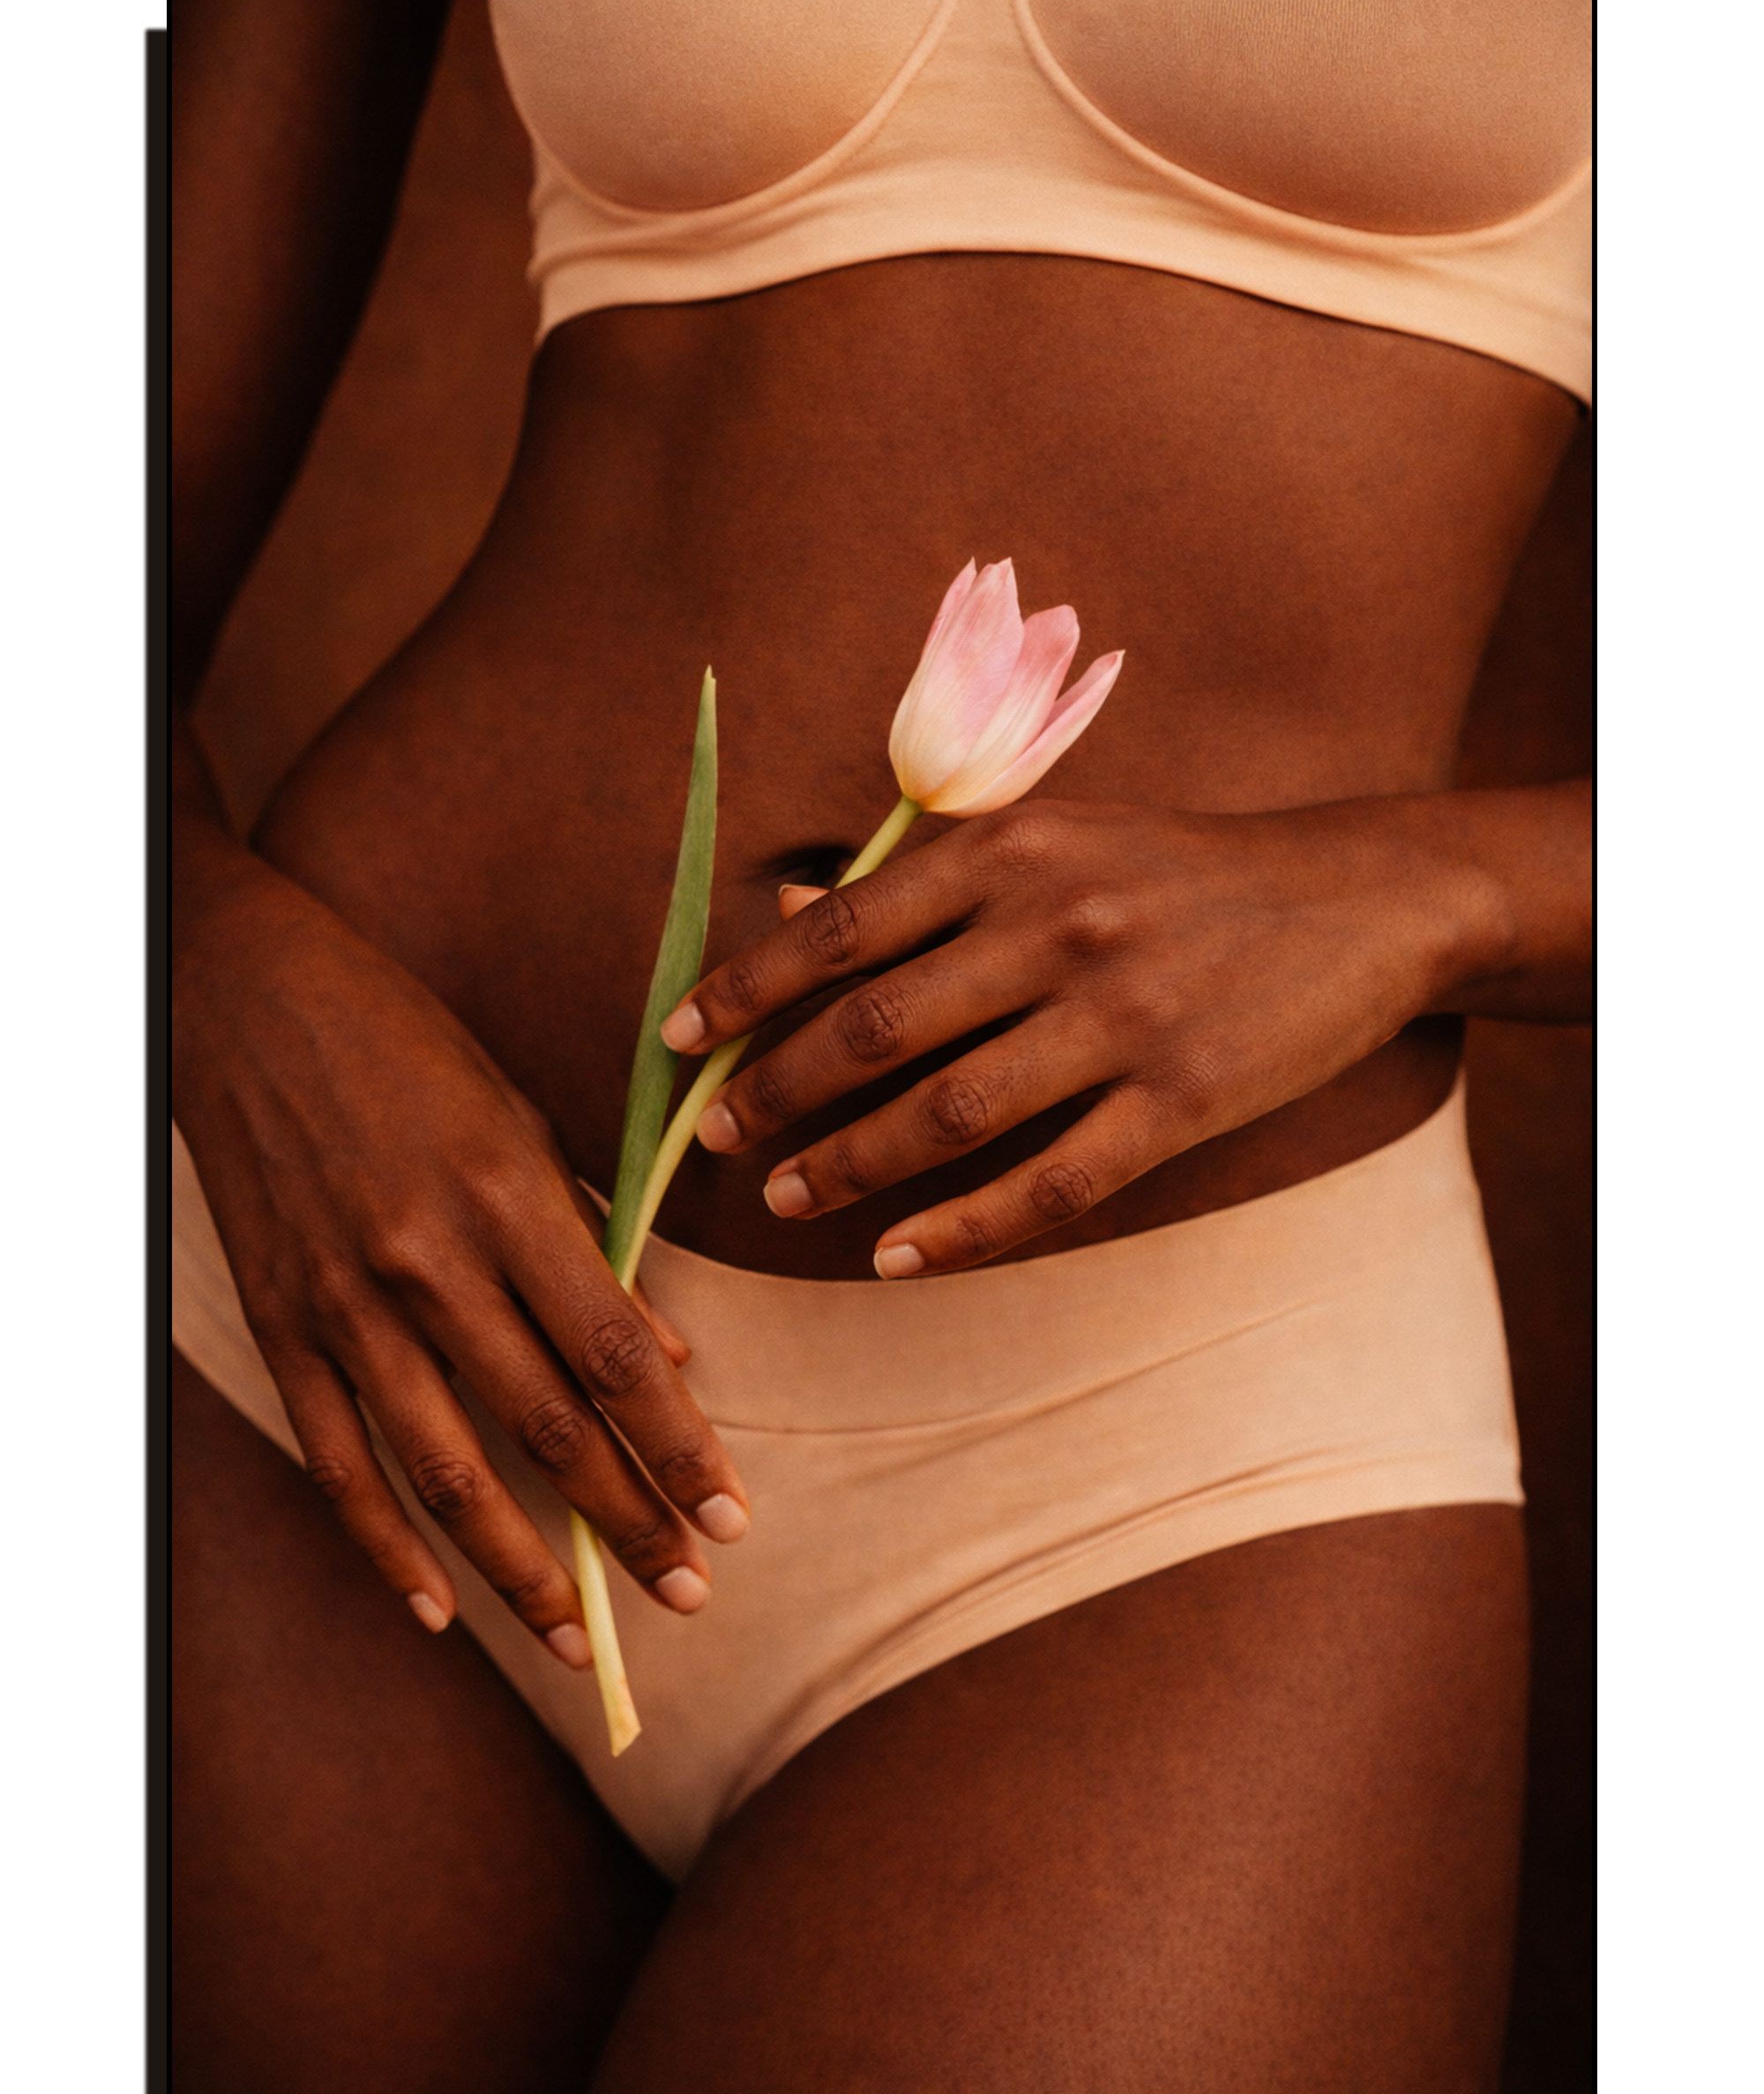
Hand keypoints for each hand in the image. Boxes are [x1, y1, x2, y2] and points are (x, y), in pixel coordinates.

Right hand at [173, 866, 748, 1660]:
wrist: (247, 1000)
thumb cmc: (408, 1050)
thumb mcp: (522, 1122)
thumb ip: (594, 1245)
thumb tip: (672, 1357)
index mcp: (507, 1196)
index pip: (617, 1353)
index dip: (680, 1446)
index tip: (732, 1516)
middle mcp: (427, 1260)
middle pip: (548, 1425)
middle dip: (627, 1522)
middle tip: (690, 1595)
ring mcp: (344, 1303)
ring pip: (446, 1469)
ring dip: (522, 1569)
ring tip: (582, 1639)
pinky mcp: (280, 1326)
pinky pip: (337, 1463)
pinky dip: (386, 1546)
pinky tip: (437, 1609)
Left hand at [662, 798, 1494, 1275]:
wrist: (1366, 898)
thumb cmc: (1185, 870)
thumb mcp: (1059, 835)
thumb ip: (925, 875)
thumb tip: (786, 899)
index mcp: (1015, 849)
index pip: (842, 928)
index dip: (745, 991)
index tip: (677, 1042)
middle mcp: (1058, 926)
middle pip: (876, 1029)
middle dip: (777, 1093)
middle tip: (720, 1142)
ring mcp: (1124, 1018)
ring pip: (948, 1114)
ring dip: (850, 1167)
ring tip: (785, 1200)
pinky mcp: (1183, 1100)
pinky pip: (1050, 1184)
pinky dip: (962, 1231)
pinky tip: (898, 1258)